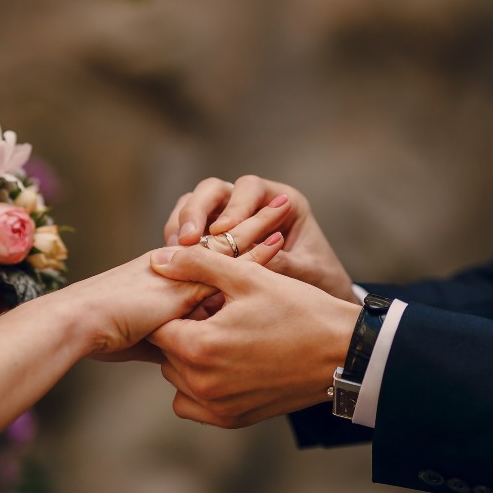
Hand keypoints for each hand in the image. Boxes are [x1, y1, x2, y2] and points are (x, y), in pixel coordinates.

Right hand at [86, 196, 291, 359]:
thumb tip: (184, 357)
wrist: (82, 324)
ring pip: (228, 241)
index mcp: (167, 275)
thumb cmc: (103, 332)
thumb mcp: (147, 338)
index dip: (234, 245)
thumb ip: (170, 338)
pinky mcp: (188, 277)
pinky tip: (278, 239)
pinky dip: (255, 252)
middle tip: (279, 205)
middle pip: (222, 240)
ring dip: (258, 225)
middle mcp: (178, 265)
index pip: (209, 255)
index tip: (260, 233)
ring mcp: (184, 268)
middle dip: (250, 223)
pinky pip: (228, 260)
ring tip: (285, 206)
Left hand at [148, 245, 359, 427]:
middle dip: (183, 332)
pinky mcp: (233, 419)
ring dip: (189, 359)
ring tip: (224, 337)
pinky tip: (226, 364)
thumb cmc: (298, 309)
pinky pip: (193, 405)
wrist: (343, 352)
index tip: (202, 299)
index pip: (158, 326)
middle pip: (166, 353)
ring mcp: (217, 406)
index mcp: (200, 346)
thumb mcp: (248, 276)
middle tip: (217, 315)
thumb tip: (158, 260)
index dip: (176, 308)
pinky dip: (199, 387)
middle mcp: (202, 384)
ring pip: (177, 378)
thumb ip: (197, 264)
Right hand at [163, 175, 356, 301]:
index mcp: (282, 200)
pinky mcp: (210, 237)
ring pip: (194, 204)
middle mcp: (251, 203)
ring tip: (173, 250)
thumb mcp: (307, 272)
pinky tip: (174, 262)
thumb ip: (282, 263)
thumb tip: (248, 260)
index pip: (250, 188)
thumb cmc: (318, 280)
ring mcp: (228, 217)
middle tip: (187, 239)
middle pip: (214, 190)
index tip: (223, 231)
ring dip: (181, 224)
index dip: (234, 207)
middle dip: (197, 210)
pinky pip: (187, 228)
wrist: (317, 304)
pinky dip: (177, 241)